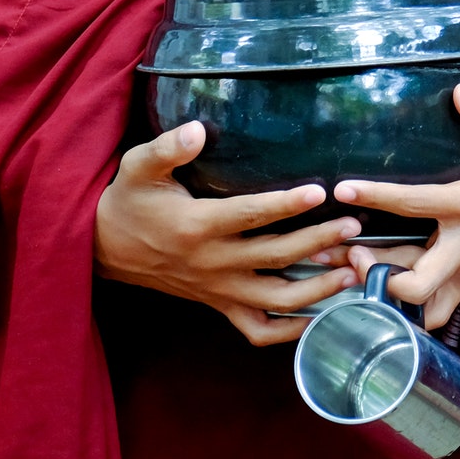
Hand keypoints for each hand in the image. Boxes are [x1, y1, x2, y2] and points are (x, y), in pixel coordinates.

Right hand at [94, 122, 363, 345]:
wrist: (105, 249)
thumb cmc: (129, 201)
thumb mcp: (138, 167)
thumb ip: (166, 148)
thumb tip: (197, 129)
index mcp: (197, 226)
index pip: (249, 216)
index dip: (286, 205)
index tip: (320, 191)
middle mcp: (212, 263)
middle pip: (275, 257)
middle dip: (319, 242)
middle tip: (354, 226)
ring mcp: (218, 290)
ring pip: (277, 299)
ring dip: (319, 288)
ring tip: (353, 270)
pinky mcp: (219, 305)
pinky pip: (260, 329)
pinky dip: (292, 328)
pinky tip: (322, 313)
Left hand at [331, 85, 459, 329]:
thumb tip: (458, 92)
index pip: (414, 204)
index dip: (376, 196)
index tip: (343, 189)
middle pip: (416, 284)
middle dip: (377, 275)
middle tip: (351, 251)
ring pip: (423, 302)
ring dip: (387, 295)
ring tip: (352, 269)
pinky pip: (440, 308)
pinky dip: (412, 309)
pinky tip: (383, 290)